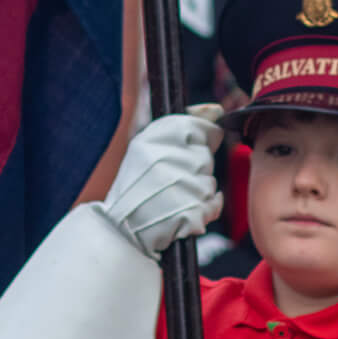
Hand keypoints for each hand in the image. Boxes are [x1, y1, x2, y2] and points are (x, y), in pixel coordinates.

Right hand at [103, 108, 224, 257]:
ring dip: (198, 192)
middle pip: (205, 158)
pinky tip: (185, 211)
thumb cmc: (135, 186)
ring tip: (173, 199)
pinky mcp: (189, 212)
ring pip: (210, 183)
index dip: (199, 140)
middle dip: (195, 171)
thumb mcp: (147, 146)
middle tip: (172, 182)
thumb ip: (184, 122)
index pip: (197, 128)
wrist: (121, 229)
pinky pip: (213, 205)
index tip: (188, 152)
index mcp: (152, 140)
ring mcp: (180, 187)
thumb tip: (216, 109)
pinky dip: (205, 210)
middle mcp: (166, 160)